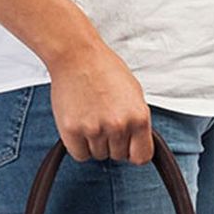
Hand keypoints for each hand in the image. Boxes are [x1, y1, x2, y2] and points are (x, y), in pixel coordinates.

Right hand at [47, 40, 152, 163]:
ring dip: (94, 143)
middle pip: (118, 156)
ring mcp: (94, 130)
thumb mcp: (134, 94)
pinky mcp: (72, 131)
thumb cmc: (105, 70)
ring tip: (91, 117)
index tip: (128, 146)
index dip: (134, 152)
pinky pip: (79, 154)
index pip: (142, 156)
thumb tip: (137, 142)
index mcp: (139, 117)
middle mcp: (118, 126)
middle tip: (104, 119)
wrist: (77, 56)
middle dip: (112, 143)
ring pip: (98, 155)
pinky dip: (78, 145)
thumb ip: (137, 121)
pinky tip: (79, 124)